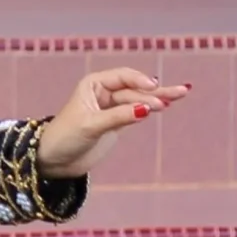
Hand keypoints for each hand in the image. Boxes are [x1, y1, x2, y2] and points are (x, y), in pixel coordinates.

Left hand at [35, 69, 189, 178]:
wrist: (55, 160)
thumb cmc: (65, 137)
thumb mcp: (91, 126)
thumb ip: (118, 117)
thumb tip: (146, 109)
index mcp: (93, 84)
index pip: (122, 77)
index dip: (139, 80)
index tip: (154, 87)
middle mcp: (103, 92)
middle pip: (134, 89)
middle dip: (153, 93)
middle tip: (174, 97)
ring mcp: (112, 107)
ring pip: (138, 100)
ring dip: (157, 99)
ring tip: (181, 93)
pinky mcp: (117, 122)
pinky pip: (137, 112)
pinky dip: (150, 109)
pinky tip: (166, 103)